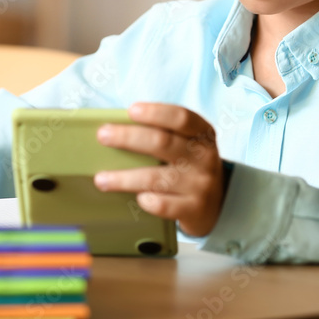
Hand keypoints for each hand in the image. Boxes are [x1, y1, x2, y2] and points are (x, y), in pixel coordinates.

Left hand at [93, 102, 225, 236]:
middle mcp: (203, 157)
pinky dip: (146, 200)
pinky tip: (137, 197)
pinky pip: (163, 205)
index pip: (181, 117)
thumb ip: (163, 134)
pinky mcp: (193, 209)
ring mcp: (200, 184)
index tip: (131, 110)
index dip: (156, 112)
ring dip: (124, 178)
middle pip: (163, 143)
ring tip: (101, 179)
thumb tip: (117, 128)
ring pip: (156, 178)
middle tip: (103, 135)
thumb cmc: (190, 166)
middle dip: (128, 138)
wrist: (217, 204)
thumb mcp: (188, 144)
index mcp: (202, 134)